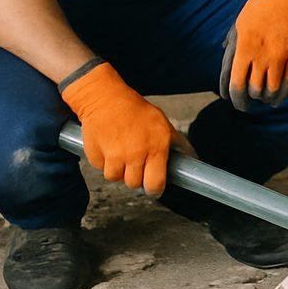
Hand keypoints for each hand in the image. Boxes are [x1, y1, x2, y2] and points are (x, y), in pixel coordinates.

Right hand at [60, 61, 182, 194]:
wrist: (106, 99)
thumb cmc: (136, 110)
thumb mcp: (162, 123)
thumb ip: (175, 142)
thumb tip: (191, 158)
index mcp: (155, 148)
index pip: (156, 183)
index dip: (155, 189)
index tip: (153, 188)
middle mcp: (135, 154)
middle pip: (134, 184)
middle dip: (135, 178)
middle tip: (136, 165)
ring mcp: (114, 156)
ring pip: (116, 178)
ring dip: (118, 170)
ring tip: (121, 153)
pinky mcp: (96, 156)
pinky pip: (101, 169)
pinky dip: (104, 162)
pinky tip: (109, 147)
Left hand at [220, 0, 287, 110]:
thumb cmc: (266, 6)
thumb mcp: (243, 19)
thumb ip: (234, 38)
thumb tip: (225, 52)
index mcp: (245, 46)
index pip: (235, 82)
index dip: (232, 95)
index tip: (231, 100)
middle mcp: (262, 54)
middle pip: (252, 90)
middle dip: (246, 100)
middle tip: (245, 103)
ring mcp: (280, 57)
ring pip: (270, 90)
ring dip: (263, 96)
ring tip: (260, 97)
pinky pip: (287, 83)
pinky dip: (280, 95)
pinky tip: (275, 99)